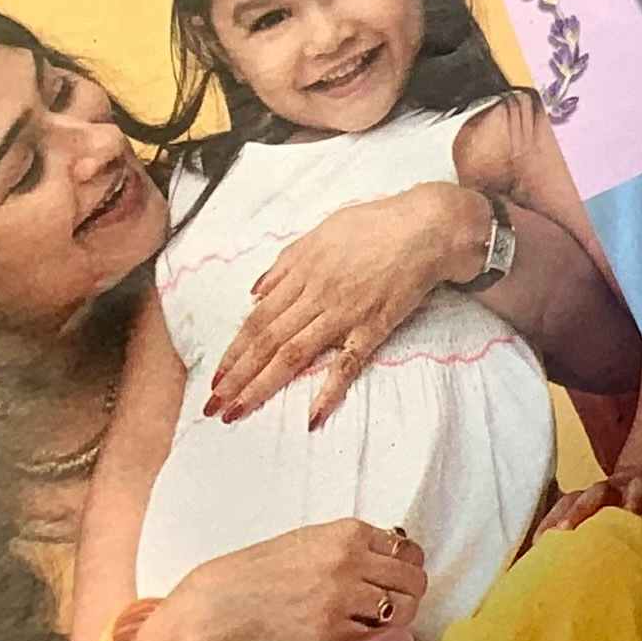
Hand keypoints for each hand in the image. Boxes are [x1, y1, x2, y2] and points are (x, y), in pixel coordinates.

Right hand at [142, 520, 428, 640]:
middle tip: (395, 606)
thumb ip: (351, 544)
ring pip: (402, 611)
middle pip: (413, 580)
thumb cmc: (260, 571)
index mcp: (348, 533)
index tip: (399, 578)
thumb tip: (394, 550)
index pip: (408, 548)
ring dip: (398, 621)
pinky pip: (375, 640)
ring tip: (380, 626)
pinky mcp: (331, 634)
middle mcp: (351, 561)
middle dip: (410, 595)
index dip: (409, 566)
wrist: (220, 604)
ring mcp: (342, 599)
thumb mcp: (310, 540)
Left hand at [203, 184, 483, 426]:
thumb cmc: (376, 224)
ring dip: (262, 386)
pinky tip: (311, 416)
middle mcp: (316, 296)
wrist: (428, 226)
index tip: (215, 377)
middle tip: (213, 407)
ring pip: (294, 355)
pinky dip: (329, 390)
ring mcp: (344, 314)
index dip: (234, 351)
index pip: (258, 320)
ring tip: (238, 412)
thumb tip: (255, 291)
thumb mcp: (322, 231)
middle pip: (267, 342)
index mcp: (302, 272)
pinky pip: (348, 363)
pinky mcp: (373, 327)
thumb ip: (286, 262)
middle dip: (237, 377)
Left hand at [524, 473, 641, 547]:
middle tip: (572, 530)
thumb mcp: (579, 524)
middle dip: (583, 509)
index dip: (555, 519)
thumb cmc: (602, 516)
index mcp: (585, 497)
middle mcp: (610, 490)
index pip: (567, 502)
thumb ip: (557, 542)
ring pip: (633, 489)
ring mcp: (637, 490)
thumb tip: (526, 568)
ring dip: (630, 499)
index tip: (546, 539)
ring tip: (629, 514)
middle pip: (596, 492)